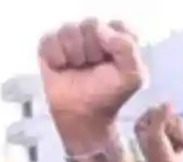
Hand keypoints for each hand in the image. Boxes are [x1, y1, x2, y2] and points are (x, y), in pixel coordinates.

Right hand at [39, 19, 145, 142]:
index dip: (114, 43)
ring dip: (75, 55)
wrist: (83, 115)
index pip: (117, 25)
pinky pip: (50, 40)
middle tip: (94, 67)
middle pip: (91, 25)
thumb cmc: (109, 95)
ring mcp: (71, 38)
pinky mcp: (50, 46)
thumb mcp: (132, 75)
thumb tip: (101, 31)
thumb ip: (128, 48)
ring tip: (78, 69)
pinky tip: (62, 69)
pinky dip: (56, 58)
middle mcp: (94, 34)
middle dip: (93, 50)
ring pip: (69, 30)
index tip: (113, 61)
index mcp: (117, 38)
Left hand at [135, 102, 182, 161]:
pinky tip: (180, 148)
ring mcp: (165, 130)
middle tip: (169, 142)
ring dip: (179, 133)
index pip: (157, 110)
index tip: (160, 135)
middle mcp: (152, 125)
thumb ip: (160, 116)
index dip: (162, 121)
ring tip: (175, 146)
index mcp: (142, 124)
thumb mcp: (156, 134)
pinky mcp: (176, 136)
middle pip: (169, 114)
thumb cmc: (159, 157)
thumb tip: (168, 103)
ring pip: (178, 120)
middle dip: (172, 127)